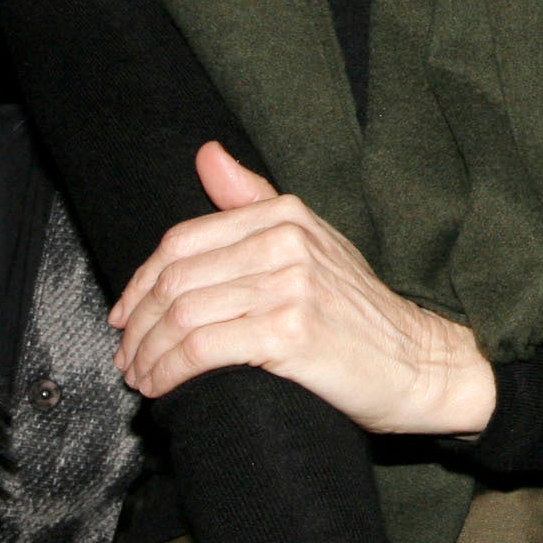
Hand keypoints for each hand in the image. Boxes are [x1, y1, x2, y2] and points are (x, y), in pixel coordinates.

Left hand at [110, 142, 496, 436]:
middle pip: (175, 280)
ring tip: (141, 375)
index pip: (181, 242)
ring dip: (147, 354)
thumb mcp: (312, 242)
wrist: (417, 361)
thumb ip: (254, 200)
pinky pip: (201, 349)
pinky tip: (163, 387)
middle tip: (127, 356)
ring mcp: (289, 286)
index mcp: (285, 214)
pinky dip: (169, 372)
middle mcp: (286, 242)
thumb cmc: (358, 311)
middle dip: (137, 325)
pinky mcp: (289, 333)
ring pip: (181, 316)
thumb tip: (208, 155)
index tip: (125, 316)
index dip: (140, 283)